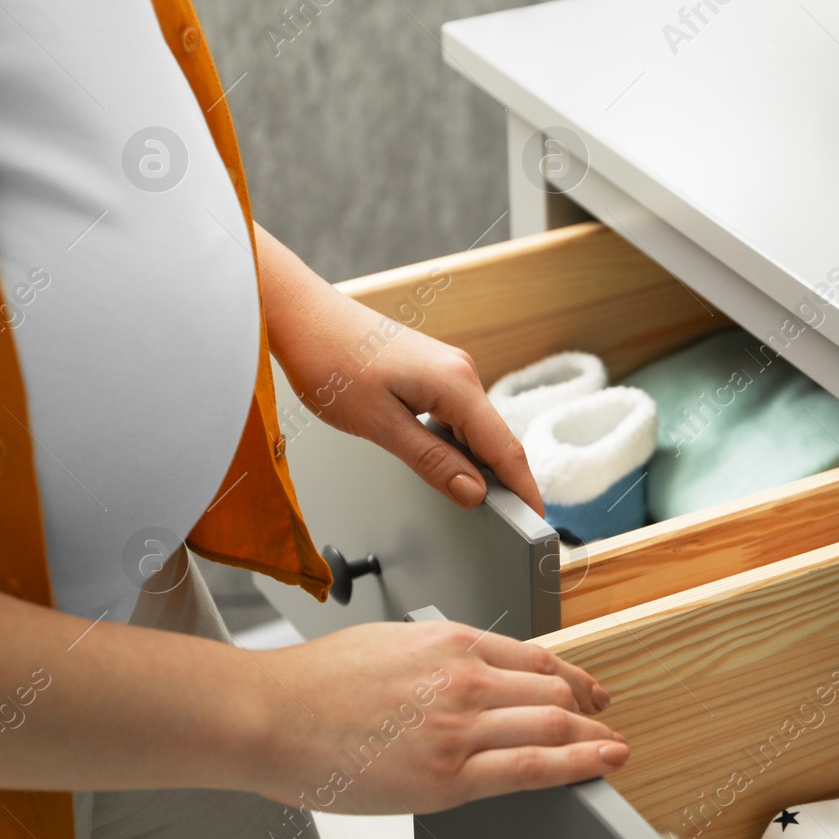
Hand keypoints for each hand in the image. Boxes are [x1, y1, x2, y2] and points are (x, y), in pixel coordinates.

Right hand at [254, 620, 625, 813]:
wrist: (267, 714)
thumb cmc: (313, 683)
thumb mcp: (393, 642)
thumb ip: (439, 658)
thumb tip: (469, 674)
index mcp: (452, 642)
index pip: (536, 657)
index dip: (572, 676)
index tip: (586, 689)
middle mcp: (465, 679)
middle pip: (554, 691)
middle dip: (587, 710)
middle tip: (604, 721)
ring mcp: (459, 727)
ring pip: (553, 725)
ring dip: (593, 739)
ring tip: (612, 750)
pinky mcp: (447, 775)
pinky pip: (530, 768)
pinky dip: (577, 766)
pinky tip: (600, 765)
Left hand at [255, 225, 543, 513]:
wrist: (302, 316)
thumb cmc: (330, 359)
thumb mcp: (379, 424)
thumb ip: (431, 460)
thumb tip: (472, 490)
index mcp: (456, 383)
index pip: (504, 446)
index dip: (524, 487)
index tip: (536, 520)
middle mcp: (461, 371)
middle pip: (496, 437)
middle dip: (506, 480)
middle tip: (509, 523)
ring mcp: (449, 368)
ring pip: (476, 427)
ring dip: (480, 462)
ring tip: (479, 501)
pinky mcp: (433, 370)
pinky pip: (459, 414)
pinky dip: (461, 442)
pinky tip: (449, 462)